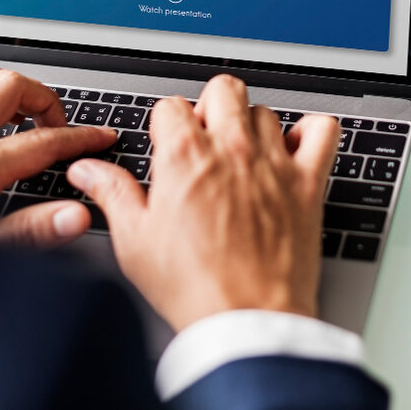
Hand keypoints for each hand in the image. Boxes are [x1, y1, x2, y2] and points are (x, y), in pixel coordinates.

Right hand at [66, 74, 339, 331]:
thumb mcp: (135, 241)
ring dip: (253, 125)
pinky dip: (312, 131)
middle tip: (206, 140)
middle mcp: (231, 150)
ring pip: (266, 110)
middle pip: (223, 89)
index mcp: (184, 157)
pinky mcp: (307, 183)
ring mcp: (273, 163)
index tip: (169, 145)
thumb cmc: (192, 287)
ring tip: (244, 155)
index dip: (166, 124)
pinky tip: (296, 148)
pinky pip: (322, 131)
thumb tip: (88, 171)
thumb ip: (113, 194)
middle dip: (211, 107)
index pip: (171, 106)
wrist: (246, 321)